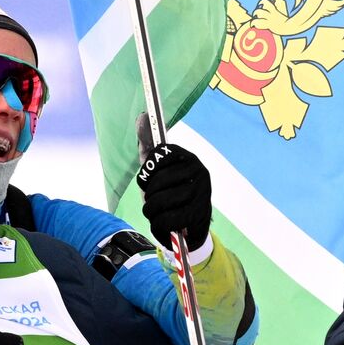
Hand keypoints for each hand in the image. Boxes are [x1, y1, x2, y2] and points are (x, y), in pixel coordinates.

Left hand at [134, 112, 211, 250]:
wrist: (191, 226)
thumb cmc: (171, 195)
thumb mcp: (157, 171)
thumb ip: (148, 146)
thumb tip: (142, 117)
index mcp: (187, 157)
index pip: (158, 154)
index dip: (146, 172)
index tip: (148, 182)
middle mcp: (199, 170)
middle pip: (156, 183)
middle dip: (148, 197)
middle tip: (155, 202)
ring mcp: (201, 192)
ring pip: (157, 203)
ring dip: (151, 213)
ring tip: (160, 214)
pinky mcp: (199, 214)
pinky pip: (165, 221)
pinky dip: (159, 227)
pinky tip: (166, 225)